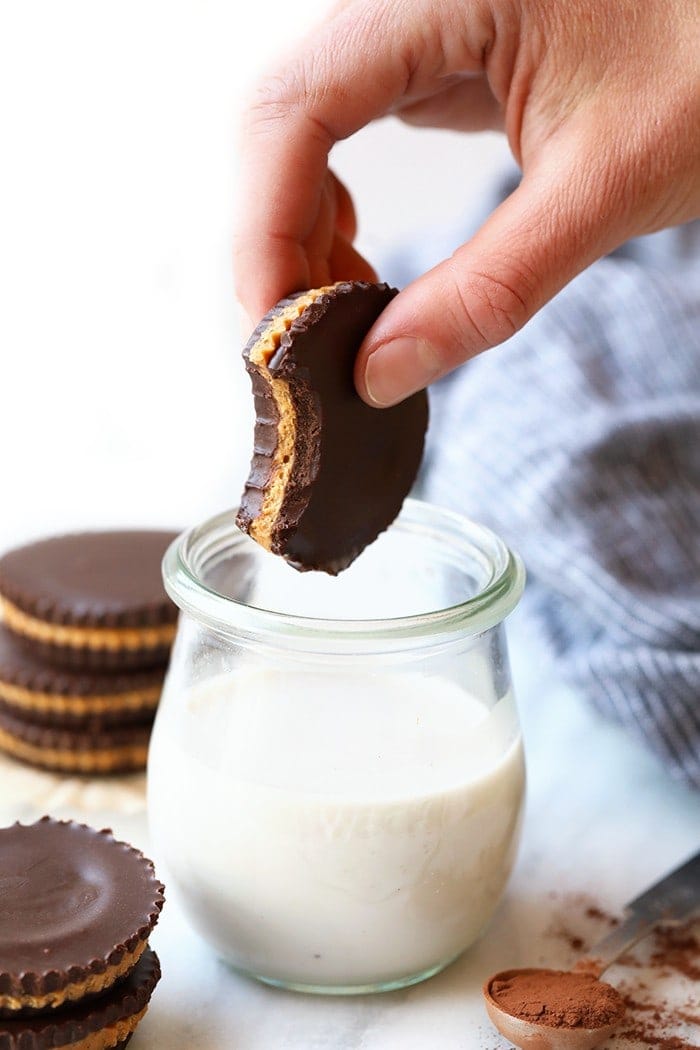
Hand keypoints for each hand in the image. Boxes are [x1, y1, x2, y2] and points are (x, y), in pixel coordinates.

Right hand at [234, 0, 699, 405]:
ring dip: (299, 230)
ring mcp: (412, 17)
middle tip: (304, 345)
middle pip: (279, 117)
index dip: (263, 232)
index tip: (278, 335)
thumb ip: (487, 290)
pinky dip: (332, 209)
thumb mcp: (603, 189)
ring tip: (343, 315)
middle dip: (276, 242)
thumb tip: (376, 375)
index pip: (293, 108)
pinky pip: (341, 128)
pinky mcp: (428, 50)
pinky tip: (361, 266)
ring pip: (301, 127)